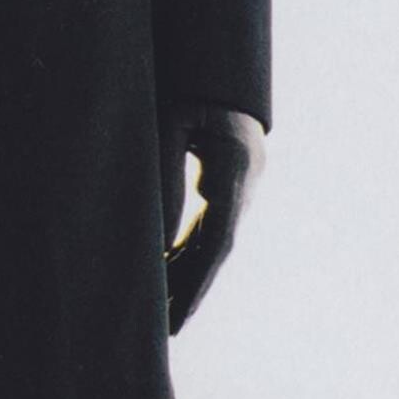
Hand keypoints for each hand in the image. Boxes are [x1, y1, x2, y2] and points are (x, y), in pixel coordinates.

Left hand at [161, 103, 264, 334]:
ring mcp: (240, 185)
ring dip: (188, 276)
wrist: (222, 67)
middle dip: (192, 290)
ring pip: (213, 241)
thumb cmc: (193, 85)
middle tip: (166, 331)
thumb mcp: (171, 120)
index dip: (198, 280)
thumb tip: (154, 235)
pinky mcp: (228, 185)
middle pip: (217, 249)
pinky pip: (208, 226)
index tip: (178, 313)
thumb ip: (163, 170)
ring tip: (161, 314)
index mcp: (235, 168)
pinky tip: (165, 275)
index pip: (218, 239)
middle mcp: (244, 183)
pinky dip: (187, 253)